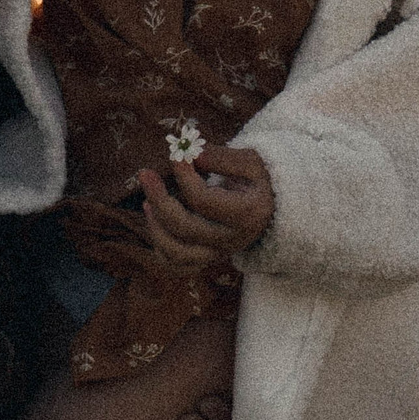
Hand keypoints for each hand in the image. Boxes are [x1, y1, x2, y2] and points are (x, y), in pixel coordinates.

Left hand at [135, 145, 274, 263]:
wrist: (272, 209)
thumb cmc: (259, 181)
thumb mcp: (251, 162)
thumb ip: (221, 158)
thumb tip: (189, 153)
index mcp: (247, 214)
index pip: (203, 199)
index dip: (183, 175)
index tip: (176, 155)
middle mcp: (232, 239)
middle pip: (184, 227)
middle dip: (159, 199)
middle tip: (145, 173)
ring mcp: (218, 253)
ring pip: (176, 253)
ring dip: (155, 228)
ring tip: (146, 203)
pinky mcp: (207, 260)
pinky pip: (176, 266)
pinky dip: (160, 250)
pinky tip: (156, 225)